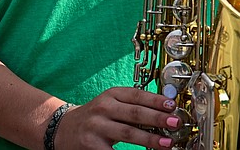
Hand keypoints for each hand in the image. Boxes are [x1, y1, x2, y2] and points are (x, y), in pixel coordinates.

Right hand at [56, 88, 179, 149]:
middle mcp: (104, 108)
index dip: (156, 100)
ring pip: (127, 132)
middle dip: (157, 119)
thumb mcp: (112, 105)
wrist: (64, 129)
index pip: (137, 95)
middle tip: (175, 123)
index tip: (172, 106)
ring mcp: (97, 127)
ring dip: (150, 139)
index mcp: (111, 95)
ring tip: (166, 143)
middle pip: (135, 113)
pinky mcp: (91, 145)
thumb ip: (133, 106)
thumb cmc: (96, 117)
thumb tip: (163, 111)